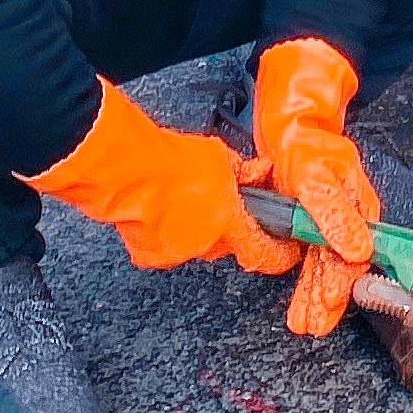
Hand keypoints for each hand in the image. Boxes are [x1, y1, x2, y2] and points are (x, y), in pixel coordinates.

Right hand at [23, 79, 302, 276]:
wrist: (125, 171)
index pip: (264, 253)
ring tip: (182, 197)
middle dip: (226, 225)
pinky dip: (168, 232)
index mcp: (228, 223)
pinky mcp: (150, 255)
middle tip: (217, 200)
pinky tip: (160, 209)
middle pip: (226, 243)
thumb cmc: (170, 160)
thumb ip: (243, 171)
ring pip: (196, 244)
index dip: (279, 255)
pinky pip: (168, 246)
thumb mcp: (219, 156)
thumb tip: (259, 172)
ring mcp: (176, 253)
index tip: (287, 250)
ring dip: (195, 227)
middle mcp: (205, 245)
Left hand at [253, 38, 382, 336]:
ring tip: (303, 324)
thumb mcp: (317, 178)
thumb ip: (336, 215)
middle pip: (340, 268)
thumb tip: (361, 250)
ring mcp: (331, 225)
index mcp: (359, 208)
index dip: (342, 282)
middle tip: (311, 327)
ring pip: (325, 268)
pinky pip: (311, 261)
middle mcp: (350, 220)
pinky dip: (305, 283)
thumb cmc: (307, 147)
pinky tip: (300, 302)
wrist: (289, 127)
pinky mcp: (312, 226)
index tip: (329, 303)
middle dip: (326, 299)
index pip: (355, 254)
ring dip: (314, 297)